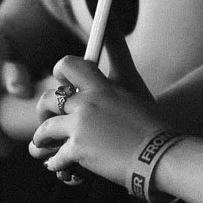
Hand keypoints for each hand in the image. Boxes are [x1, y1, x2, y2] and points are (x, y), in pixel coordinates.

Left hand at [29, 54, 164, 182]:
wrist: (160, 154)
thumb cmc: (153, 125)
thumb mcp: (135, 90)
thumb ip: (117, 73)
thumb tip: (111, 33)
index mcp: (101, 86)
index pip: (68, 65)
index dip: (60, 73)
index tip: (63, 85)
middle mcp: (87, 102)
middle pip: (48, 99)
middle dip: (42, 112)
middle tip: (46, 121)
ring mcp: (80, 126)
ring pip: (44, 131)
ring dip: (42, 142)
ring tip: (43, 149)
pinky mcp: (77, 150)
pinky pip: (55, 159)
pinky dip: (57, 165)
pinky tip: (62, 168)